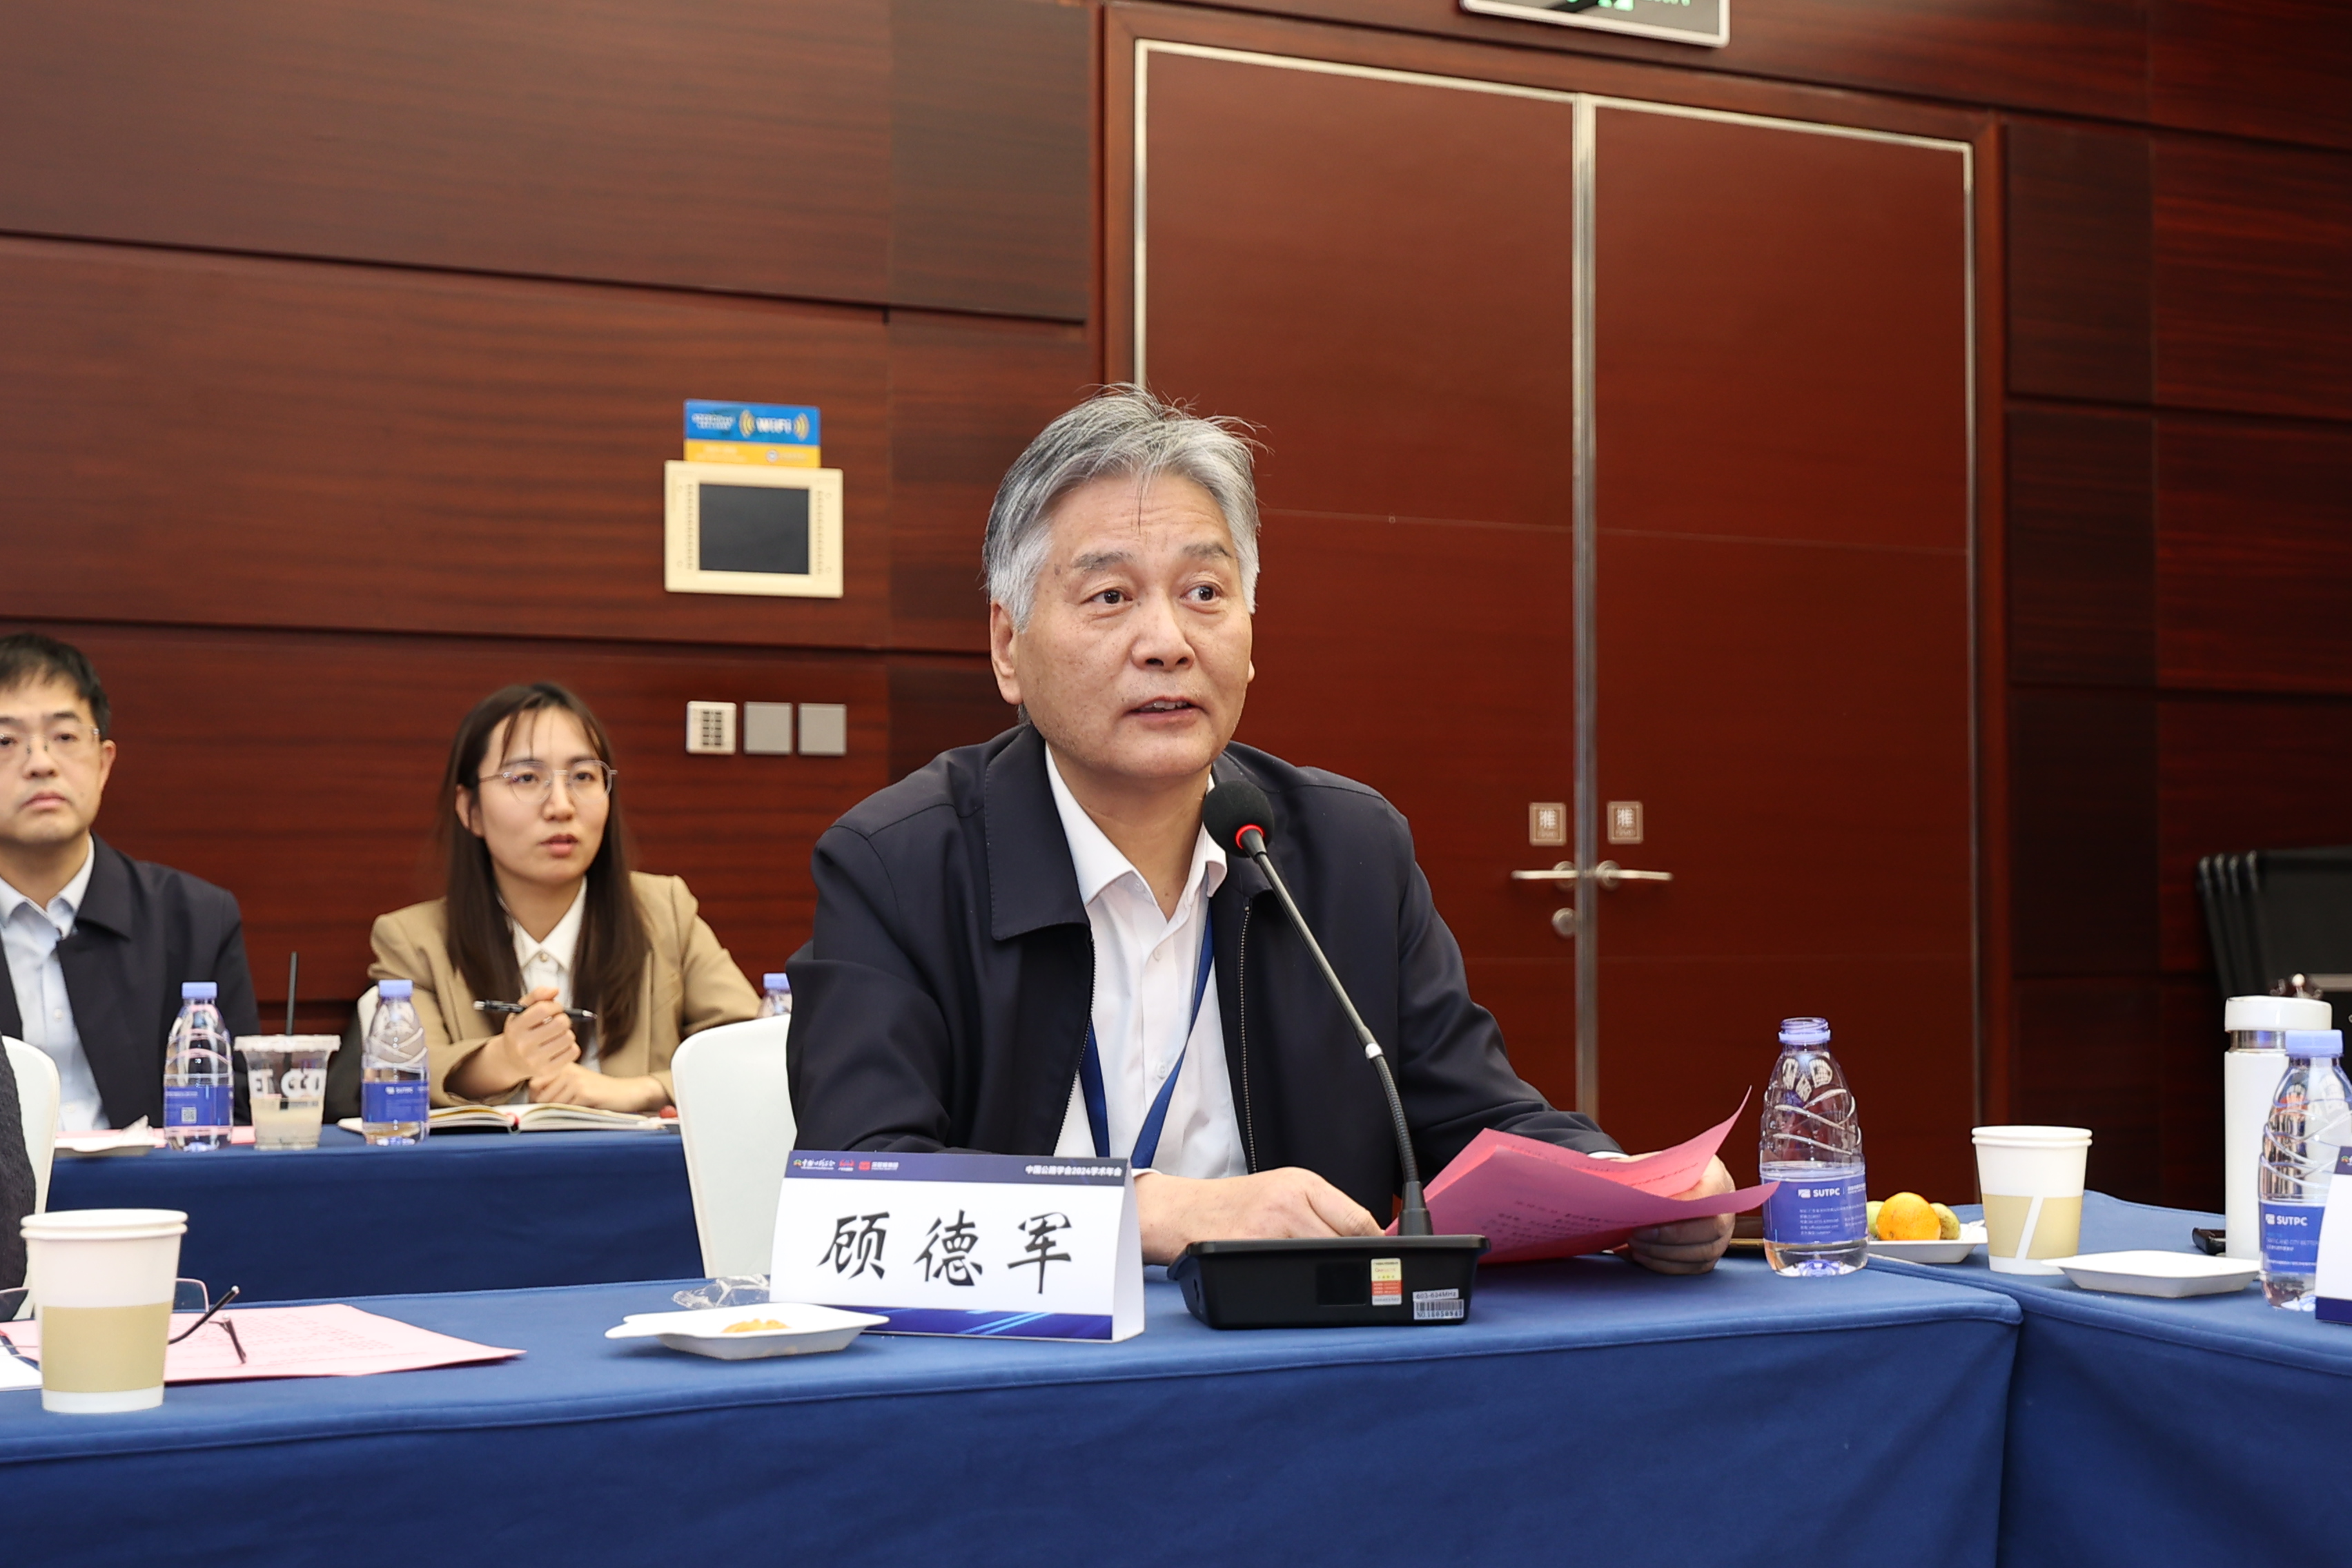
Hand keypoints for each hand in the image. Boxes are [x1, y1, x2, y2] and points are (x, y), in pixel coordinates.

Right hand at [497, 986, 578, 1079]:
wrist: (511, 1060)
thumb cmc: (521, 1030)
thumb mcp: (522, 1011)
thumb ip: (537, 995)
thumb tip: (555, 989)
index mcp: (515, 1028)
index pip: (543, 1009)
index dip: (555, 1005)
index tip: (555, 1008)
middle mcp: (523, 1046)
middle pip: (560, 1023)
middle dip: (563, 1018)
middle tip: (558, 1021)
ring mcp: (535, 1061)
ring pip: (569, 1037)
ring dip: (566, 1032)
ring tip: (556, 1034)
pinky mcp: (547, 1071)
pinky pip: (573, 1052)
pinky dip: (570, 1046)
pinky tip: (559, 1045)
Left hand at [527, 1063, 666, 1113]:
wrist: (627, 1092)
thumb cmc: (599, 1092)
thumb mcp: (575, 1083)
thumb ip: (555, 1087)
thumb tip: (530, 1102)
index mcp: (563, 1066)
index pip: (534, 1083)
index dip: (535, 1097)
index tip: (545, 1105)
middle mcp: (568, 1070)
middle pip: (539, 1096)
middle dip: (544, 1108)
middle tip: (559, 1112)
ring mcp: (576, 1080)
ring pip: (551, 1105)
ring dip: (558, 1113)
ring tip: (574, 1111)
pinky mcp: (584, 1092)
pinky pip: (565, 1110)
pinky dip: (570, 1115)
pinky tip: (582, 1112)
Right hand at [1135, 1168, 1381, 1265]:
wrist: (1182, 1211)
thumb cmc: (1234, 1203)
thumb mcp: (1282, 1190)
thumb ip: (1321, 1209)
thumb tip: (1367, 1240)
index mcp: (1302, 1183)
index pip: (1358, 1218)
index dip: (1377, 1246)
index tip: (1386, 1262)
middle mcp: (1287, 1202)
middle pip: (1344, 1243)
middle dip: (1355, 1264)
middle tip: (1363, 1280)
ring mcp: (1267, 1228)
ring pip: (1321, 1260)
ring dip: (1330, 1276)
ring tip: (1329, 1283)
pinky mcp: (1248, 1251)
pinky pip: (1290, 1275)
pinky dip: (1301, 1285)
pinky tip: (1299, 1287)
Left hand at [1626, 1155, 1735, 1274]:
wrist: (1677, 1184)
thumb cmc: (1666, 1174)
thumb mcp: (1656, 1164)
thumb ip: (1640, 1171)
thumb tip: (1613, 1184)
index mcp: (1716, 1176)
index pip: (1708, 1194)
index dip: (1683, 1205)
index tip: (1651, 1209)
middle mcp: (1726, 1208)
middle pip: (1710, 1228)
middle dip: (1670, 1236)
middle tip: (1636, 1234)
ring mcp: (1723, 1234)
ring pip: (1703, 1253)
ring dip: (1665, 1254)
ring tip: (1634, 1246)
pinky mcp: (1711, 1253)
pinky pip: (1694, 1267)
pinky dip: (1666, 1265)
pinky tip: (1642, 1256)